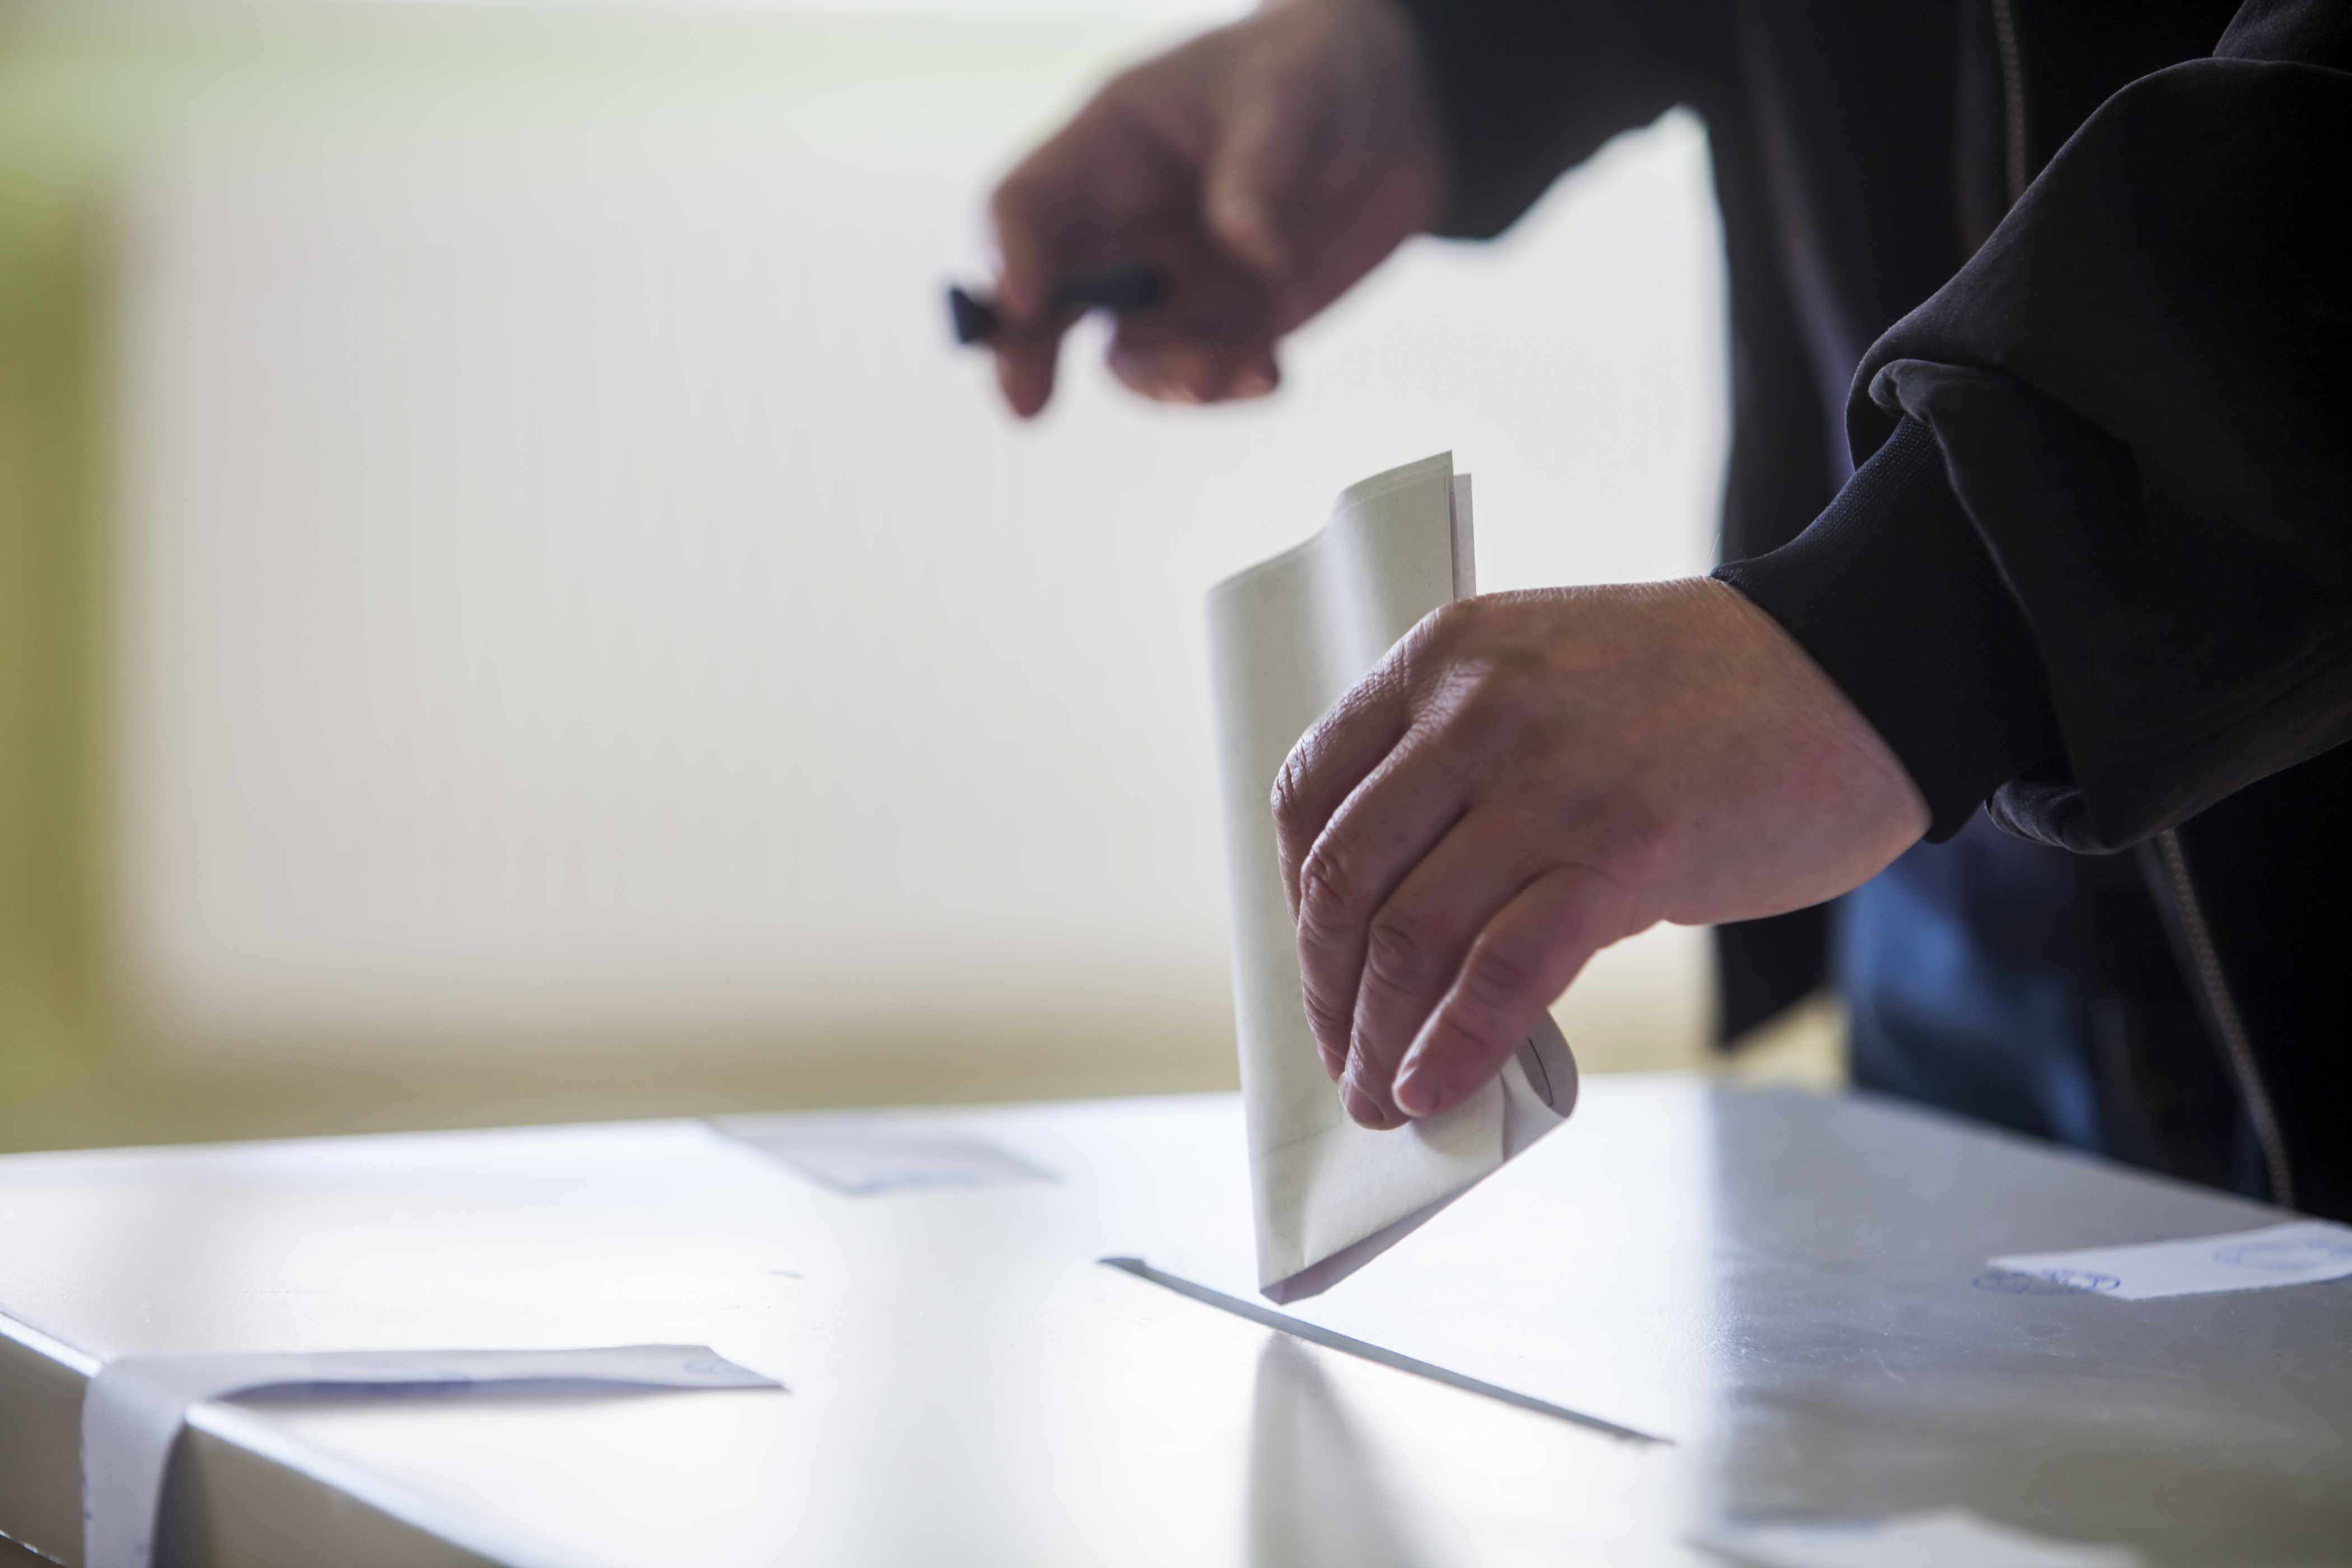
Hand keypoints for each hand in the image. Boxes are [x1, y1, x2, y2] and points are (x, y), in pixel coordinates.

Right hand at [985, 0, 1444, 415]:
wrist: (1400, 113)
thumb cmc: (1318, 71)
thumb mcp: (1291, 97)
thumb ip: (1259, 172)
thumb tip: (1248, 254)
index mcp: (1109, 147)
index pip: (1027, 203)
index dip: (1009, 253)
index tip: (1021, 305)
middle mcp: (1123, 224)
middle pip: (1045, 297)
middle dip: (1027, 353)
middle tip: (1027, 404)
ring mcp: (1172, 282)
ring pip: (1130, 355)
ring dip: (1165, 380)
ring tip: (1225, 376)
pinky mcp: (1228, 324)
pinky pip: (1207, 375)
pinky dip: (1231, 387)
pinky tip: (1272, 374)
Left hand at [1273, 579, 1928, 1128]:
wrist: (1859, 670)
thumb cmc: (1704, 694)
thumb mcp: (1547, 684)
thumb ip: (1464, 769)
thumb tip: (1398, 917)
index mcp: (1444, 657)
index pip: (1310, 794)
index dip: (1295, 899)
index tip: (1315, 964)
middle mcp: (1478, 710)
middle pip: (1346, 877)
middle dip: (1326, 989)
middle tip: (1340, 1056)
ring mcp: (1550, 780)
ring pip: (1410, 934)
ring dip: (1377, 1037)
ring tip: (1379, 1096)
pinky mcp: (1625, 851)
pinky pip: (1503, 973)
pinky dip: (1453, 1046)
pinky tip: (1434, 1089)